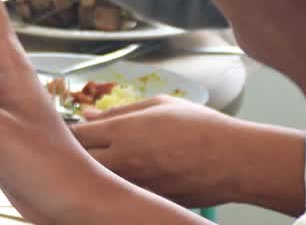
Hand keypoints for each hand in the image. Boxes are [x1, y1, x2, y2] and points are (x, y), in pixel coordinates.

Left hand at [74, 96, 300, 211]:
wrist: (236, 161)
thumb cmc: (200, 127)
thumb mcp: (158, 106)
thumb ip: (119, 112)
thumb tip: (88, 115)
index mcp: (122, 132)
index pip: (76, 134)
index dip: (69, 131)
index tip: (70, 130)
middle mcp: (123, 160)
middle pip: (78, 161)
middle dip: (74, 154)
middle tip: (78, 148)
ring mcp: (135, 184)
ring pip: (97, 181)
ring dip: (93, 171)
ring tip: (100, 162)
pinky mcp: (149, 201)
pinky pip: (122, 194)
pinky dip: (117, 187)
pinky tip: (125, 178)